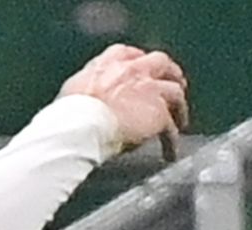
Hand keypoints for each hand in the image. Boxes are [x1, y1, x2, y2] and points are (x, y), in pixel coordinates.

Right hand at [61, 43, 189, 154]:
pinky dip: (171, 141)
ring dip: (179, 107)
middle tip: (174, 84)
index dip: (141, 61)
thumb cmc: (71, 112)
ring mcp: (149, 89)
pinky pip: (171, 129)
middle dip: (170, 73)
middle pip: (161, 63)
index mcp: (111, 62)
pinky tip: (170, 152)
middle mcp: (134, 70)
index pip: (132, 54)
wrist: (81, 125)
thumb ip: (89, 88)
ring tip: (179, 119)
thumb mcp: (75, 90)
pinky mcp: (158, 113)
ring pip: (175, 92)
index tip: (144, 69)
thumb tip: (87, 98)